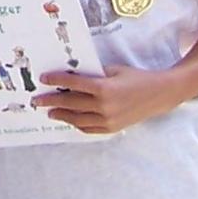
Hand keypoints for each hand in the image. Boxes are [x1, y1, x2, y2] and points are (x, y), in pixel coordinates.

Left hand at [33, 63, 175, 134]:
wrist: (160, 94)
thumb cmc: (136, 78)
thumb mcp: (113, 70)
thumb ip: (93, 74)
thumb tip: (71, 76)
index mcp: (103, 88)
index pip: (72, 84)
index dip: (56, 80)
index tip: (43, 79)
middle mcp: (104, 106)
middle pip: (70, 103)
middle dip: (51, 101)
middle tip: (37, 100)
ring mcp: (108, 120)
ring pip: (77, 119)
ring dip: (61, 115)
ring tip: (49, 111)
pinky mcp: (113, 128)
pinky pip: (89, 129)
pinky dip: (77, 124)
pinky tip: (69, 119)